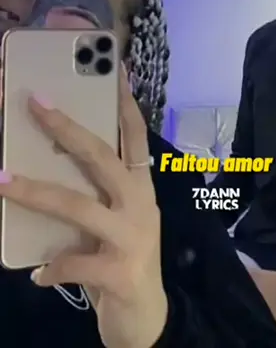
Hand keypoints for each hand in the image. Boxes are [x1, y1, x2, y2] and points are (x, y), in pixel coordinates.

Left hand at [0, 71, 167, 347]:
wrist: (147, 316)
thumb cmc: (125, 255)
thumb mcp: (116, 219)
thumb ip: (96, 193)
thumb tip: (50, 164)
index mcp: (141, 188)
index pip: (135, 137)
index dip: (124, 104)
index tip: (115, 71)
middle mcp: (141, 204)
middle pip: (102, 158)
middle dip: (67, 129)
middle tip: (35, 104)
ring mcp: (133, 237)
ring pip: (78, 207)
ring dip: (37, 193)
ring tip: (2, 182)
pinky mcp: (120, 271)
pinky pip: (75, 263)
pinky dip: (51, 266)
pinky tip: (37, 272)